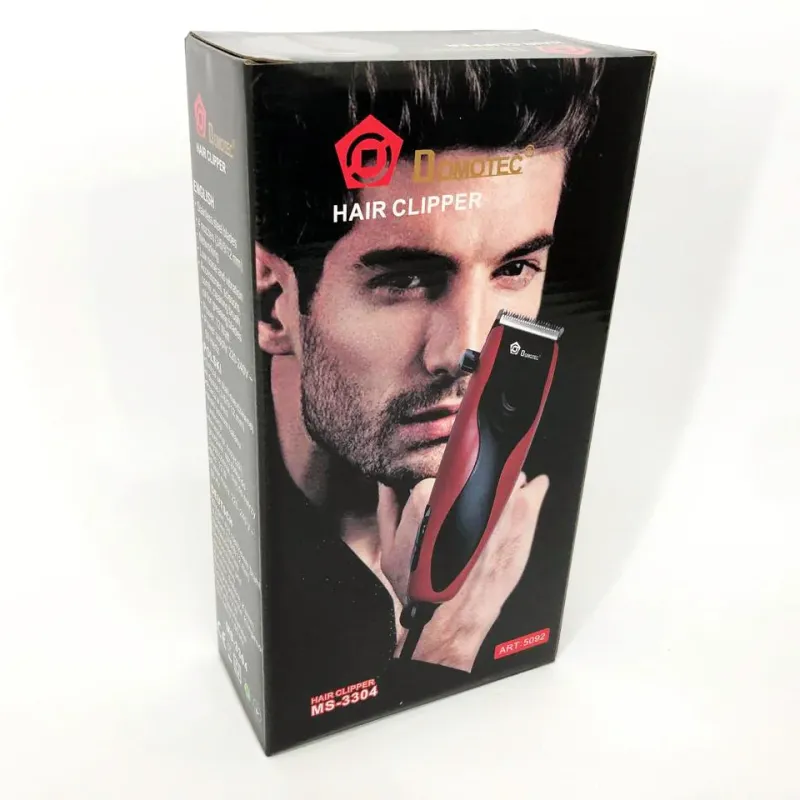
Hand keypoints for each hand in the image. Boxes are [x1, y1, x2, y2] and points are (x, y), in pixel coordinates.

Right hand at [377, 472, 549, 671]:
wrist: (450, 620)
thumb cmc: (421, 588)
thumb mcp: (389, 549)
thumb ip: (387, 509)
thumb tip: (385, 484)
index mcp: (429, 495)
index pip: (445, 466)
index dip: (450, 475)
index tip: (452, 482)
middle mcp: (467, 495)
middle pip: (478, 467)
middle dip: (478, 477)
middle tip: (473, 494)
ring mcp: (500, 504)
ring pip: (506, 475)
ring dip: (505, 482)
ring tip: (496, 499)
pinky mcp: (523, 519)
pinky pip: (534, 488)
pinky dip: (533, 486)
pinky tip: (528, 489)